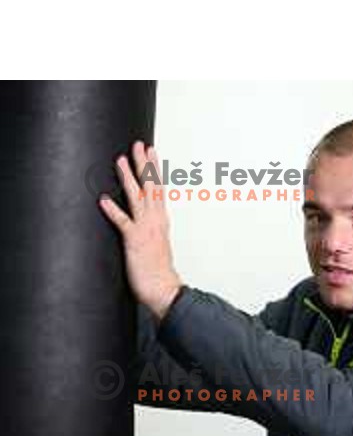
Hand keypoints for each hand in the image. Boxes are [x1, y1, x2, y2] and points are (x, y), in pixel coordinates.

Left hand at [98, 140, 182, 320]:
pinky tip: (104, 199)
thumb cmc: (159, 271)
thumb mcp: (157, 244)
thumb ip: (151, 229)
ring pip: (138, 198)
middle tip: (139, 145)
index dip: (154, 170)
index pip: (159, 189)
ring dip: (129, 178)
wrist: (165, 289)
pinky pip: (123, 222)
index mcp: (161, 221)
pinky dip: (113, 210)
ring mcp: (146, 229)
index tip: (151, 153)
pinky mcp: (135, 240)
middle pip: (151, 187)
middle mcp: (156, 221)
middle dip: (145, 165)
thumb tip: (143, 220)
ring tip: (120, 160)